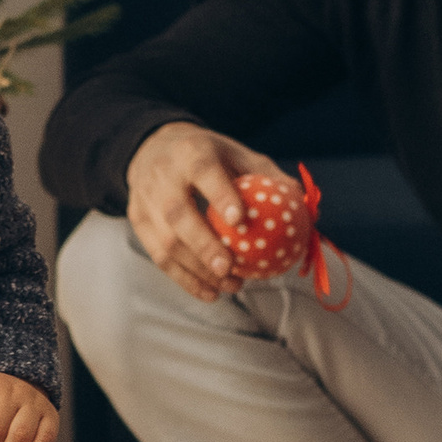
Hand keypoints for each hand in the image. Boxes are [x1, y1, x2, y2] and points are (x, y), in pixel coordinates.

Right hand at [124, 122, 287, 301]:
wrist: (151, 148)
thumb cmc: (207, 155)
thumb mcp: (236, 153)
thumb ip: (267, 175)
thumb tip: (304, 202)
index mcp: (191, 152)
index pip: (203, 172)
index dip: (220, 196)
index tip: (242, 221)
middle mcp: (162, 175)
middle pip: (177, 214)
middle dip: (203, 245)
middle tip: (230, 268)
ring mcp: (145, 199)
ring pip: (165, 242)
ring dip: (198, 270)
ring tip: (230, 285)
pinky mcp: (137, 220)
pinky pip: (158, 256)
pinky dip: (185, 279)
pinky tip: (211, 293)